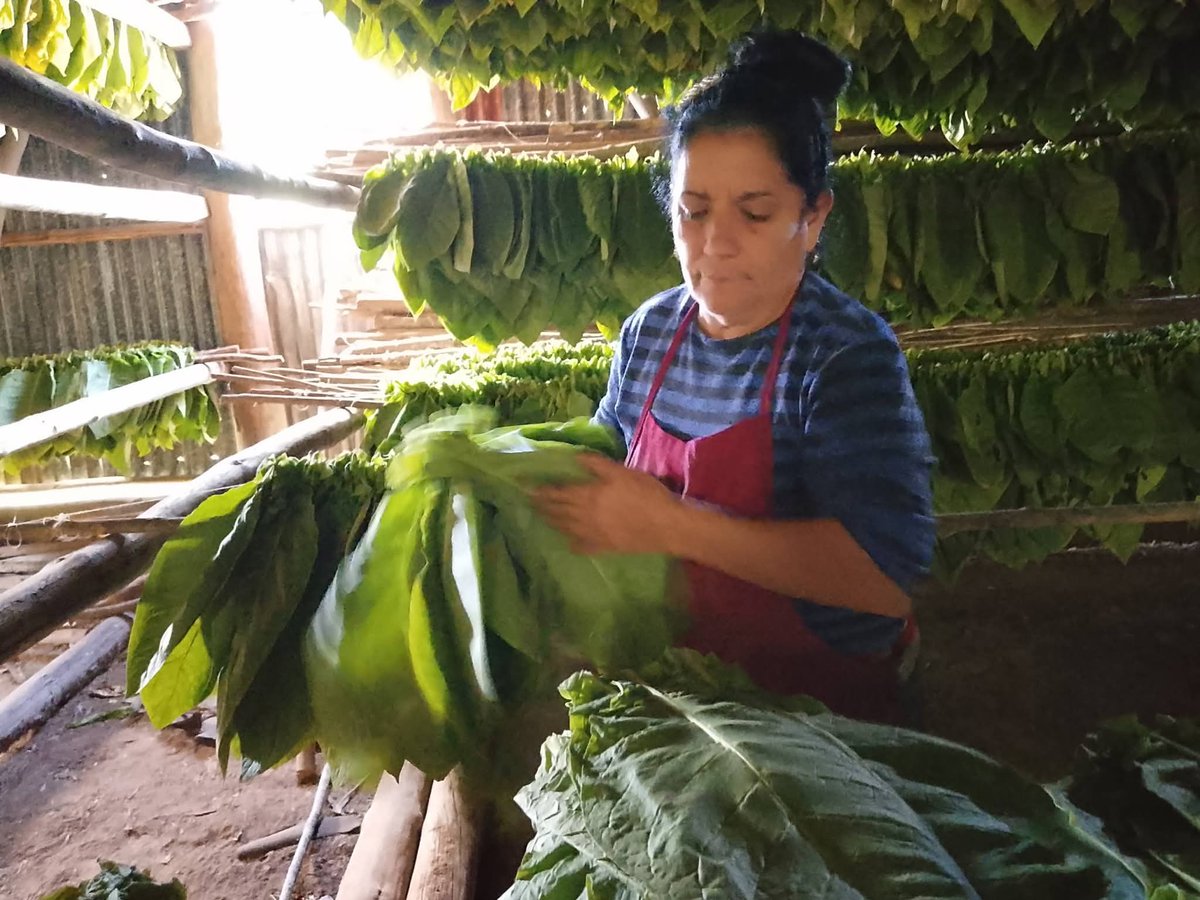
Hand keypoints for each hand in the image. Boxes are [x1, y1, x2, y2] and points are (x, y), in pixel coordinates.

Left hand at [533, 454, 682, 555]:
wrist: (666, 526)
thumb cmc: (645, 494)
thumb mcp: (622, 472)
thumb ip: (596, 464)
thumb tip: (573, 456)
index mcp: (588, 496)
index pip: (557, 493)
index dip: (540, 491)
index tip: (526, 488)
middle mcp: (584, 517)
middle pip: (557, 512)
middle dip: (542, 506)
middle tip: (530, 502)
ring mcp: (592, 535)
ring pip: (565, 529)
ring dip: (551, 522)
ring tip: (543, 517)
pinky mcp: (604, 547)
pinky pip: (581, 546)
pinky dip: (571, 543)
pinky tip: (568, 541)